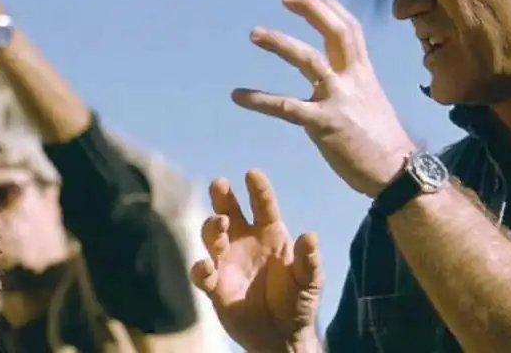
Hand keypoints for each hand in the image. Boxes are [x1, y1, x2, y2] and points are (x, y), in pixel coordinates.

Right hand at [190, 170, 321, 352]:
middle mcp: (245, 242)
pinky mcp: (215, 286)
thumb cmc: (298, 302)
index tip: (251, 173)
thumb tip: (310, 235)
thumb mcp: (309, 281)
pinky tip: (208, 267)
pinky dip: (201, 268)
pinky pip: (202, 273)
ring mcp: (228, 262)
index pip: (262, 205)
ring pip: (211, 235)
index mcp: (270, 234)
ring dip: (212, 226)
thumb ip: (308, 260)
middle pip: (229, 211)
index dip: (257, 189)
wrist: (281, 336)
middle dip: (223, 197)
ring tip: (221, 223)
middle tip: (220, 185)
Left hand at [233, 0, 413, 197]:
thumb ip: (352, 82)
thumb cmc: (382, 141)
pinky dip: (259, 99)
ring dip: (280, 42)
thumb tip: (333, 72)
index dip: (327, 7)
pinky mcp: (324, 124)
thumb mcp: (371, 100)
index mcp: (363, 72)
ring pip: (308, 60)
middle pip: (335, 31)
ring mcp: (338, 100)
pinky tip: (237, 96)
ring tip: (255, 33)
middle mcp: (352, 79)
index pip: (348, 27)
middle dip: (311, 9)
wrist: (397, 173)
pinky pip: (286, 107)